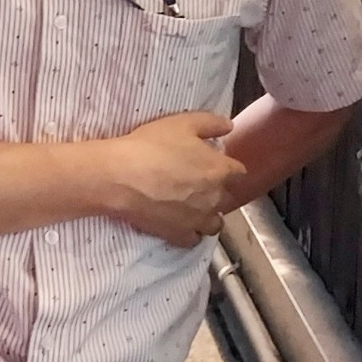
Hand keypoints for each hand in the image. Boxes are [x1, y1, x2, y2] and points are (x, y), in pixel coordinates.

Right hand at [100, 111, 245, 248]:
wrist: (122, 177)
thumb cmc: (151, 146)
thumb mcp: (181, 123)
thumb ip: (211, 124)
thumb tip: (230, 126)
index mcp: (219, 170)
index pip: (239, 172)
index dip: (227, 167)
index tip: (213, 163)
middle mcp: (216, 198)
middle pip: (228, 198)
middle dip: (218, 190)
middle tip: (197, 181)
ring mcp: (199, 220)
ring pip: (215, 223)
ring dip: (208, 214)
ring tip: (191, 206)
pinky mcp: (181, 235)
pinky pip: (194, 238)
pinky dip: (190, 230)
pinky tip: (178, 221)